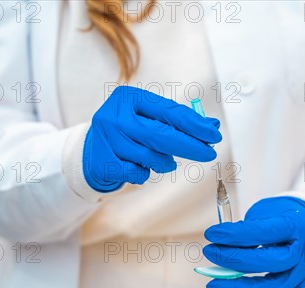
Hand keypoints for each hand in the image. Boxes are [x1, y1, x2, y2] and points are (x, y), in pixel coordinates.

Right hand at [83, 86, 221, 191]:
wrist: (90, 151)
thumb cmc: (128, 131)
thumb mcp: (149, 119)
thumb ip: (178, 121)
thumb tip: (212, 126)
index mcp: (128, 97)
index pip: (168, 111)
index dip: (194, 124)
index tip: (214, 135)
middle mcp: (115, 116)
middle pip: (161, 134)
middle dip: (190, 146)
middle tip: (209, 153)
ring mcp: (107, 140)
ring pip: (150, 156)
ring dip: (165, 162)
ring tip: (166, 161)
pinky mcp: (104, 162)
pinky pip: (138, 173)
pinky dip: (145, 172)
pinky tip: (141, 166)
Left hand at [203, 196, 304, 287]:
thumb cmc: (280, 217)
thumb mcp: (264, 213)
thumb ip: (246, 230)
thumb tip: (219, 246)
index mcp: (296, 224)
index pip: (263, 232)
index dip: (235, 235)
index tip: (211, 234)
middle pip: (271, 262)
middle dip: (236, 261)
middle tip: (210, 253)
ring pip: (277, 287)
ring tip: (216, 284)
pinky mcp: (302, 285)